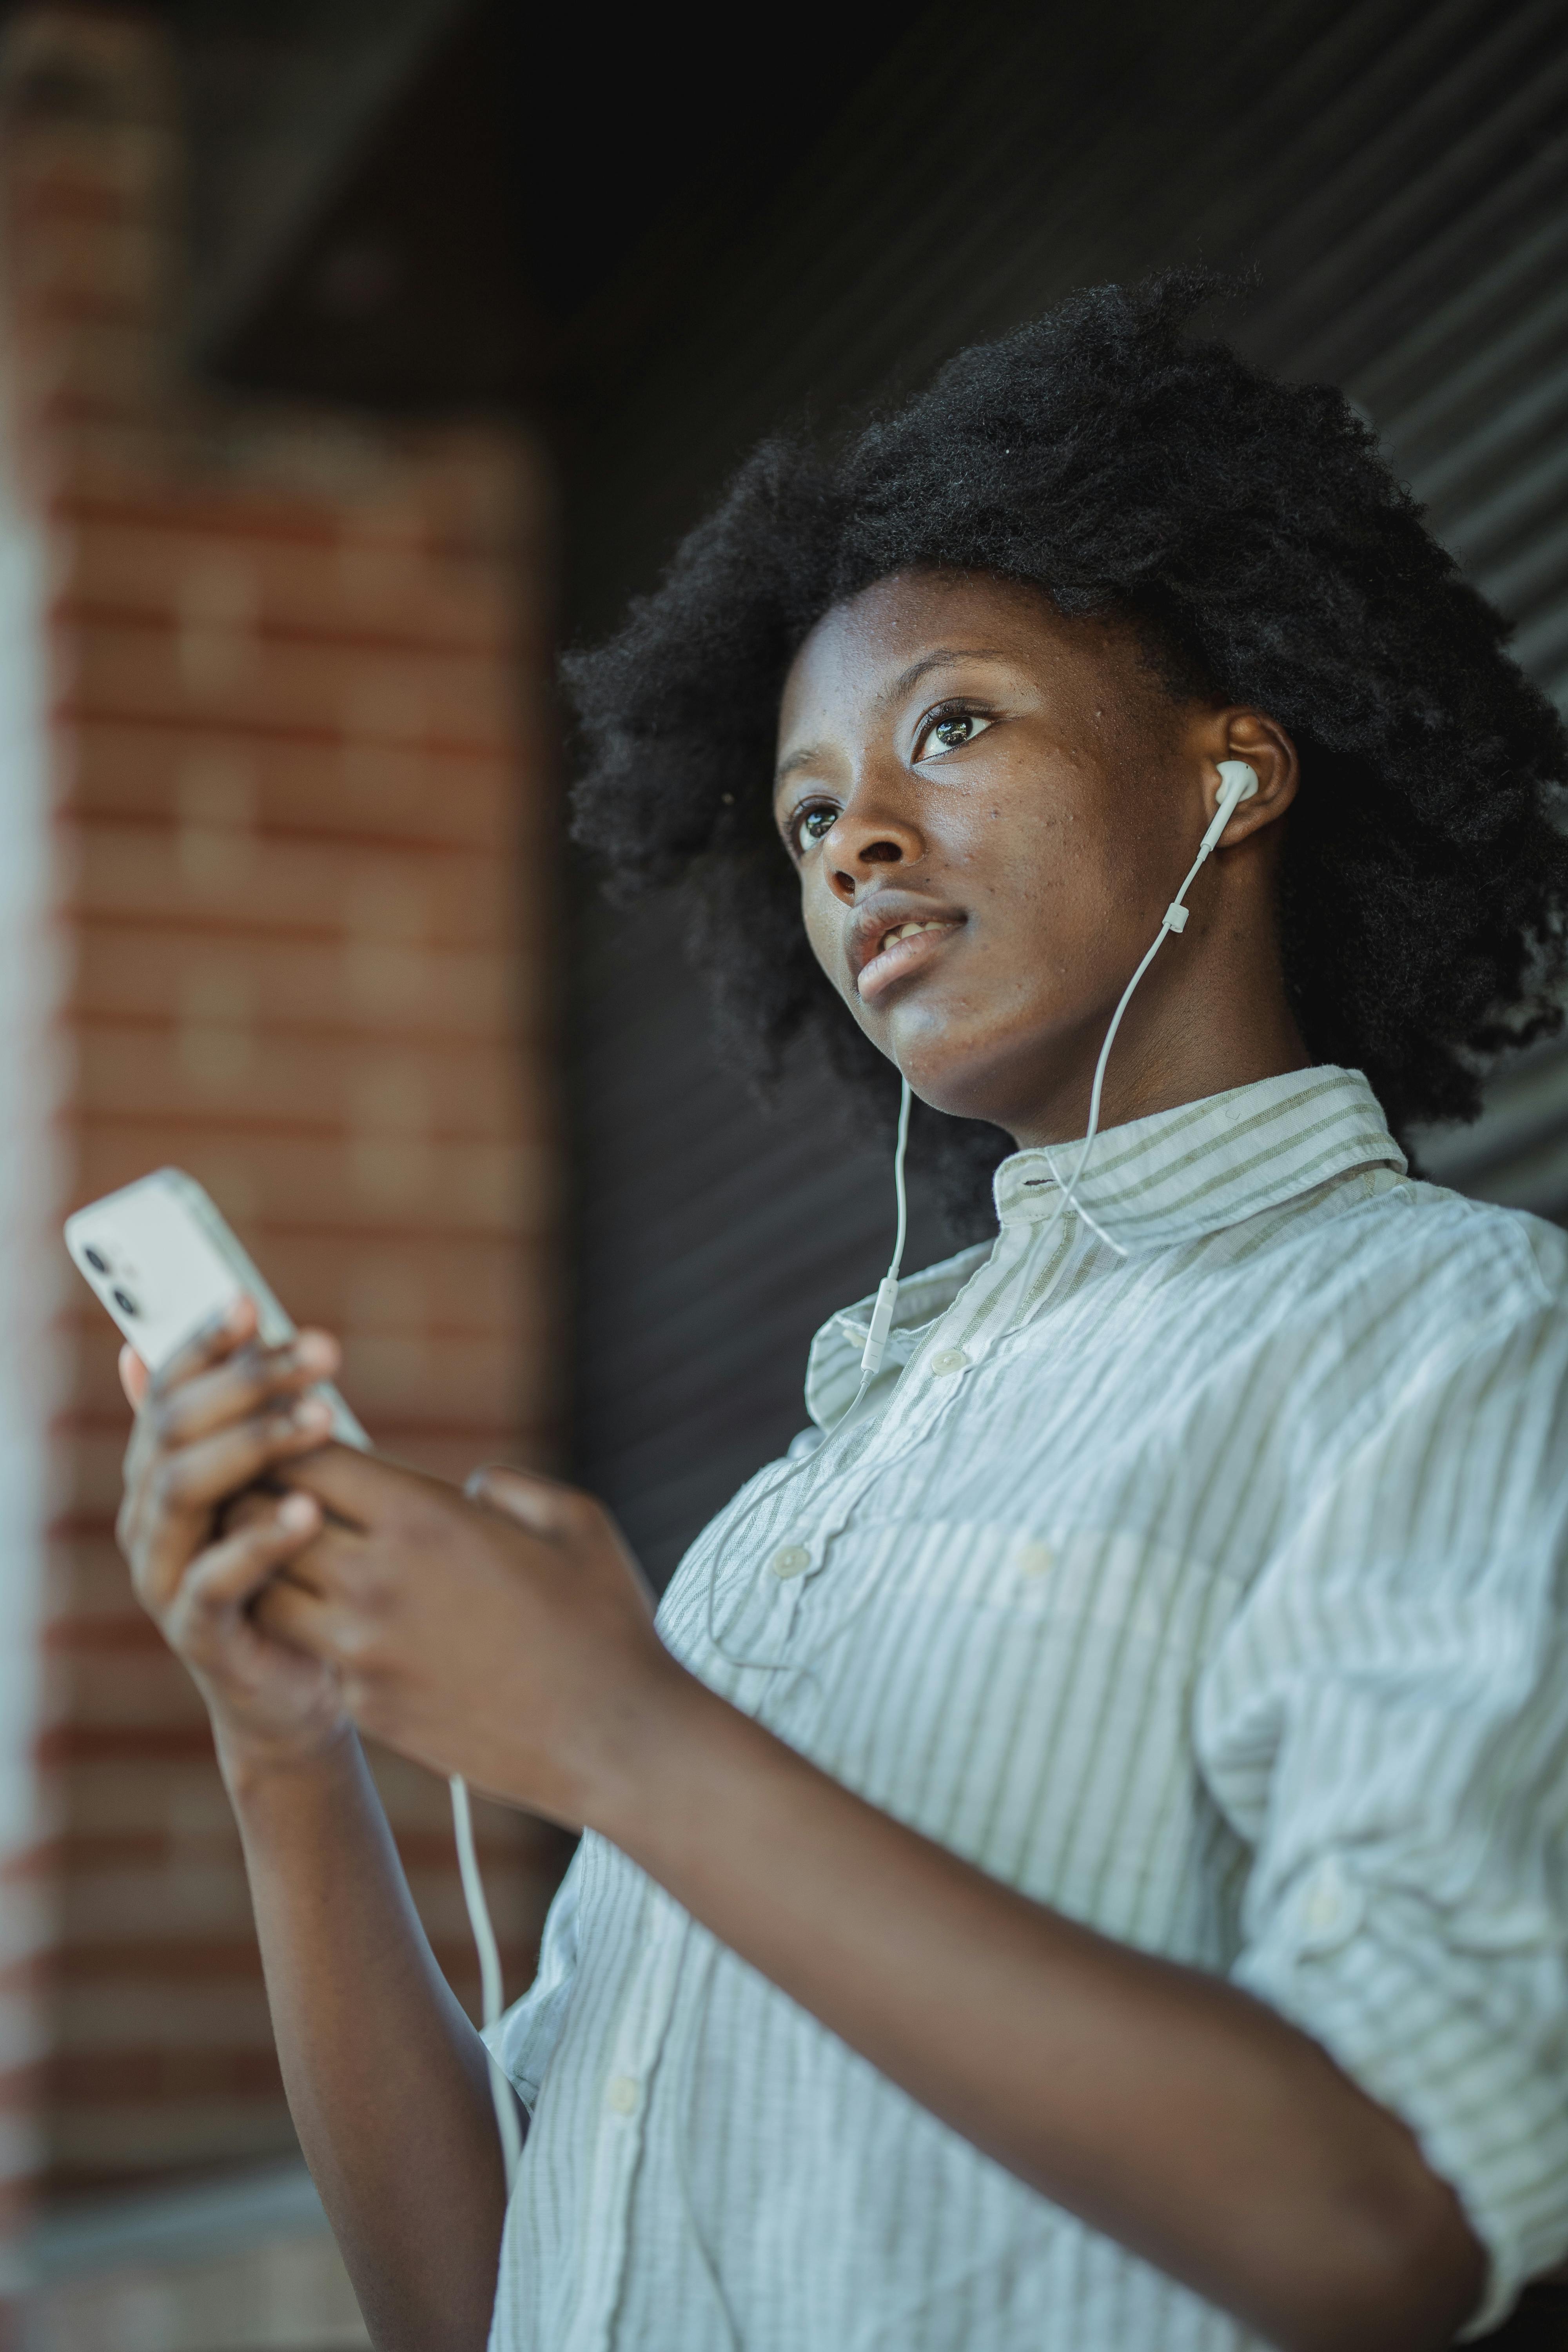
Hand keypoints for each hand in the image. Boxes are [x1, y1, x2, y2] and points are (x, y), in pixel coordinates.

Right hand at [116, 1299, 353, 1777]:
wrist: (297, 1681)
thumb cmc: (289, 1565)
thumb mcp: (269, 1482)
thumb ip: (237, 1417)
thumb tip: (173, 1333)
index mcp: (160, 1471)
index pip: (166, 1390)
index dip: (203, 1343)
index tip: (252, 1300)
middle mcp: (148, 1517)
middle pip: (175, 1430)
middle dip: (246, 1381)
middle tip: (321, 1352)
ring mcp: (163, 1575)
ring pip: (183, 1492)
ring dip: (253, 1444)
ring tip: (323, 1418)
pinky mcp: (196, 1631)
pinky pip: (215, 1581)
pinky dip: (261, 1541)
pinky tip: (309, 1509)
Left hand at [255, 1451, 680, 1826]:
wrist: (615, 1743)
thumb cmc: (606, 1622)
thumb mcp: (573, 1520)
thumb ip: (506, 1487)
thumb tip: (466, 1488)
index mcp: (423, 1518)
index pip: (307, 1461)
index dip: (288, 1443)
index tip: (293, 1438)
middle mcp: (375, 1580)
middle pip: (260, 1524)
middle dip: (256, 1501)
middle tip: (268, 1493)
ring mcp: (361, 1651)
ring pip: (261, 1593)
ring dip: (264, 1572)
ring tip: (287, 1558)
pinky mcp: (364, 1706)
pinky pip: (310, 1652)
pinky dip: (313, 1631)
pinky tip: (343, 1622)